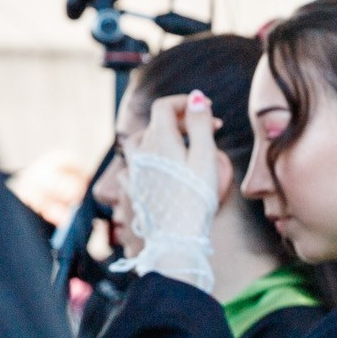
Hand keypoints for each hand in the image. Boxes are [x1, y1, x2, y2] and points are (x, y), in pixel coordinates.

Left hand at [120, 91, 223, 290]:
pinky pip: (133, 168)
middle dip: (180, 123)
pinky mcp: (130, 191)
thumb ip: (200, 123)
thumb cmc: (194, 200)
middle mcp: (140, 151)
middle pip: (155, 124)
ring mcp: (132, 172)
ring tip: (179, 151)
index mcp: (159, 138)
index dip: (185, 103)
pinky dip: (146, 163)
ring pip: (140, 145)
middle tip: (206, 133)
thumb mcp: (205, 157)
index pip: (165, 106)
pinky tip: (155, 173)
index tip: (206, 111)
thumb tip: (196, 97)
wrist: (174, 241)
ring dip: (159, 141)